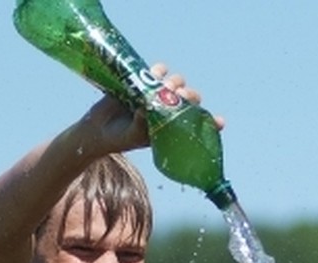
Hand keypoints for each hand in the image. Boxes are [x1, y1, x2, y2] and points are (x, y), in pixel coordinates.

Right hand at [81, 64, 221, 155]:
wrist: (98, 130)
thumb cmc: (120, 139)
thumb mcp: (134, 136)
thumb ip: (142, 125)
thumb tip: (147, 109)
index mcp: (172, 128)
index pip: (197, 123)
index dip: (211, 122)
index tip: (220, 122)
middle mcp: (167, 110)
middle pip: (189, 98)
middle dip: (188, 96)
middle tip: (179, 96)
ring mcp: (156, 94)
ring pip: (175, 82)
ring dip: (175, 82)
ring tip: (165, 86)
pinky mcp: (143, 82)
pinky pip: (157, 70)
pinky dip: (159, 69)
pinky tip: (158, 71)